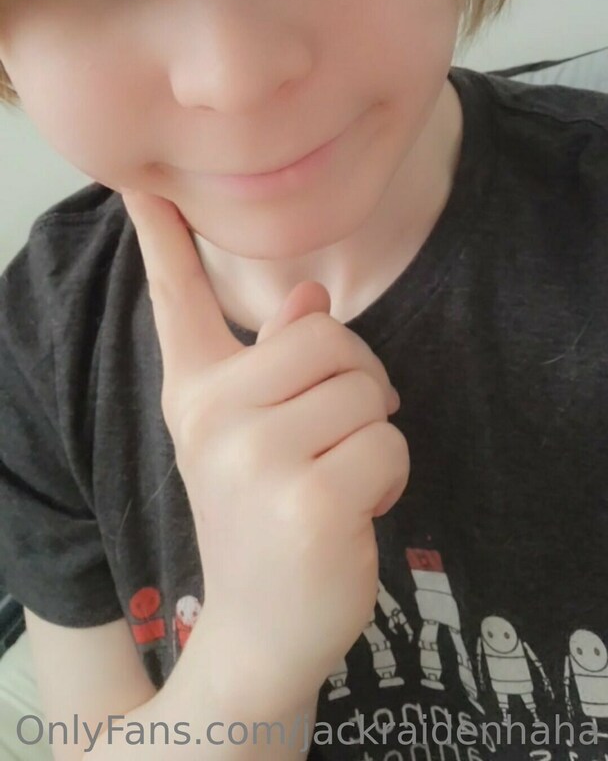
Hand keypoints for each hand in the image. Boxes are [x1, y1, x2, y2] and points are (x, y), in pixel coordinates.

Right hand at [122, 189, 409, 702]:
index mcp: (195, 390)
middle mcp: (210, 414)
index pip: (175, 297)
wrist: (262, 627)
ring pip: (366, 388)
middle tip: (335, 434)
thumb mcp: (256, 434)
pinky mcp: (307, 500)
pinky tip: (354, 509)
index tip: (140, 182)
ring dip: (374, 434)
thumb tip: (309, 297)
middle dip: (358, 382)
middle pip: (326, 334)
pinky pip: (388, 442)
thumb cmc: (266, 516)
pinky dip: (390, 475)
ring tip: (338, 477)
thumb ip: (275, 361)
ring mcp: (253, 457)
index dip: (160, 236)